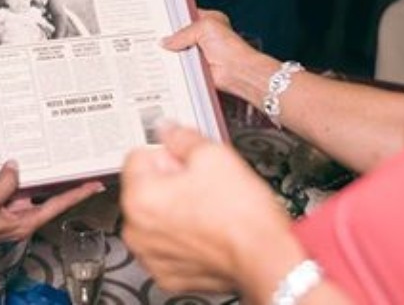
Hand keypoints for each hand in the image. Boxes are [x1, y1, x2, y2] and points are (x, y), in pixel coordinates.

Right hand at [0, 162, 103, 253]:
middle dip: (58, 180)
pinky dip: (12, 177)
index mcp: (22, 223)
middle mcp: (18, 219)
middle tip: (77, 165)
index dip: (78, 194)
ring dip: (31, 175)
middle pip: (45, 196)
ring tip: (46, 156)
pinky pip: (9, 189)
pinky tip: (11, 164)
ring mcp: (8, 213)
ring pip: (26, 190)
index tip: (94, 185)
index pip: (57, 205)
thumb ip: (3, 186)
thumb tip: (14, 168)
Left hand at [121, 127, 293, 293]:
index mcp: (139, 199)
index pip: (138, 156)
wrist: (266, 260)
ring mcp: (151, 256)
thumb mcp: (213, 155)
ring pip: (155, 217)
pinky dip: (183, 237)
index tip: (186, 159)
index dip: (167, 152)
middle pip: (145, 188)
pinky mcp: (168, 275)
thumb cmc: (242, 217)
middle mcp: (137, 232)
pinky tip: (207, 230)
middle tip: (203, 184)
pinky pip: (168, 244)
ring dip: (175, 209)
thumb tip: (168, 129)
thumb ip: (182, 136)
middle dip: (170, 181)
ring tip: (208, 208)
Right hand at [162, 10, 269, 92]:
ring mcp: (199, 52)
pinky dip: (175, 64)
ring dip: (173, 52)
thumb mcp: (204, 28)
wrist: (237, 71)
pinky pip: (180, 64)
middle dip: (170, 36)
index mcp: (208, 20)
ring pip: (179, 50)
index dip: (173, 17)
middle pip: (180, 34)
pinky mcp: (195, 66)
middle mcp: (203, 36)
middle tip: (157, 35)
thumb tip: (166, 41)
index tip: (160, 19)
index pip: (186, 15)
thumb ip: (182, 33)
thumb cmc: (230, 48)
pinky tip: (169, 62)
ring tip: (162, 49)